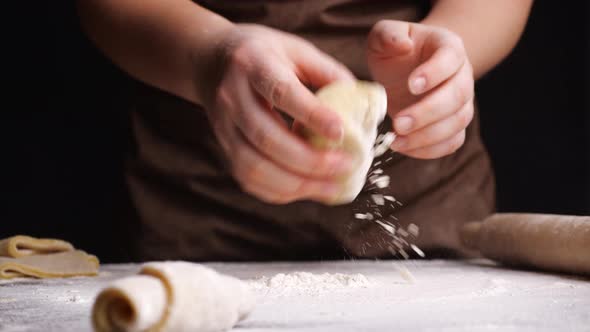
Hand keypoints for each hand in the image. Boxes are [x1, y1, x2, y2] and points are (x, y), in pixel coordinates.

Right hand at [203, 24, 354, 203]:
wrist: (211, 61)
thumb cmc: (263, 54)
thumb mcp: (296, 49)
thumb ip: (329, 73)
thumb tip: (363, 107)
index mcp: (254, 64)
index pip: (282, 92)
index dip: (312, 115)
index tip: (341, 133)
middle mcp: (233, 97)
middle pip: (267, 138)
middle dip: (310, 161)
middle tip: (346, 167)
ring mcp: (224, 126)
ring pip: (254, 166)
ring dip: (297, 184)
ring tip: (333, 187)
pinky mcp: (224, 148)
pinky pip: (249, 179)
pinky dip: (281, 192)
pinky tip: (308, 189)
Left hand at [367, 20, 473, 158]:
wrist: (407, 68)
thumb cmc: (395, 51)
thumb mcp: (384, 36)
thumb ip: (388, 35)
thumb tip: (402, 45)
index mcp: (449, 47)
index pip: (450, 58)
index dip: (435, 72)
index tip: (411, 85)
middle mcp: (462, 75)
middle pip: (457, 95)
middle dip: (428, 113)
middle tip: (398, 123)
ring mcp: (462, 102)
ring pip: (458, 123)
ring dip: (428, 136)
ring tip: (397, 141)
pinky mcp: (454, 125)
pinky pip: (452, 142)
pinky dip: (430, 150)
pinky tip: (405, 147)